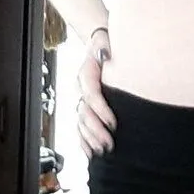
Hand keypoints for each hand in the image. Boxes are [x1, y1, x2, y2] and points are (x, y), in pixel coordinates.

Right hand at [76, 28, 116, 157]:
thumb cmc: (106, 43)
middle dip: (96, 130)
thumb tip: (105, 55)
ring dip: (90, 138)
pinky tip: (89, 153)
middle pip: (84, 113)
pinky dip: (84, 140)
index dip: (101, 110)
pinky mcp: (86, 105)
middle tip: (109, 143)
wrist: (100, 42)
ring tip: (102, 151)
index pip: (91, 95)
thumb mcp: (106, 41)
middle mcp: (81, 88)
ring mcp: (81, 97)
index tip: (113, 123)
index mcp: (86, 73)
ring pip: (81, 122)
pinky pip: (80, 125)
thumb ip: (105, 47)